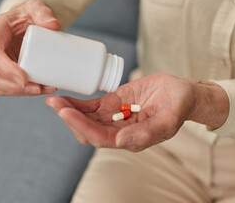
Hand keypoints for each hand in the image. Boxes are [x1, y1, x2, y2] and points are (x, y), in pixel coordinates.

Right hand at [0, 0, 60, 95]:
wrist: (28, 21)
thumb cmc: (29, 14)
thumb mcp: (36, 7)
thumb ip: (44, 12)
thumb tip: (53, 26)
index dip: (5, 68)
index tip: (25, 79)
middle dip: (9, 86)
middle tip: (36, 89)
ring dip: (19, 92)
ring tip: (44, 89)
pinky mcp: (3, 72)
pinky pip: (7, 88)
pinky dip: (24, 92)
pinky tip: (43, 89)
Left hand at [45, 73, 228, 151]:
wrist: (180, 92)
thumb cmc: (178, 106)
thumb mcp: (168, 119)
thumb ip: (147, 133)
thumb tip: (120, 142)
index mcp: (132, 139)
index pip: (101, 137)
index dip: (81, 126)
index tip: (66, 113)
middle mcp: (119, 131)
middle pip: (88, 130)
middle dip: (70, 118)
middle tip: (55, 103)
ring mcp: (114, 117)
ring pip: (86, 118)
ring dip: (69, 110)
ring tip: (53, 99)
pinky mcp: (112, 104)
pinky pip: (90, 106)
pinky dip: (77, 102)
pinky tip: (64, 96)